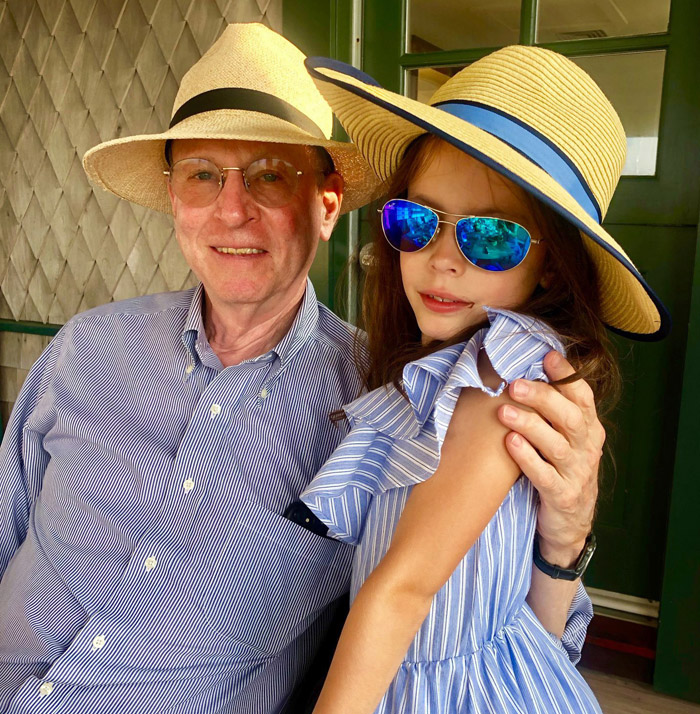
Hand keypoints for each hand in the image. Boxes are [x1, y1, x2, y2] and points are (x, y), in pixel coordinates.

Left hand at [497, 350, 604, 566]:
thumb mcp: (562, 438)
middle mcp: (587, 448)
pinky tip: (510, 443)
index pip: (583, 397)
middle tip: (514, 384)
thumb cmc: (559, 469)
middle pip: (569, 417)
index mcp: (588, 429)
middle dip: (542, 397)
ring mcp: (577, 474)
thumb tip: (522, 372)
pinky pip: (545, 476)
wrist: (569, 524)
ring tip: (504, 411)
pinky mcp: (562, 497)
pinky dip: (528, 458)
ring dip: (530, 425)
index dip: (567, 375)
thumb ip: (550, 411)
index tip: (546, 355)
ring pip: (557, 445)